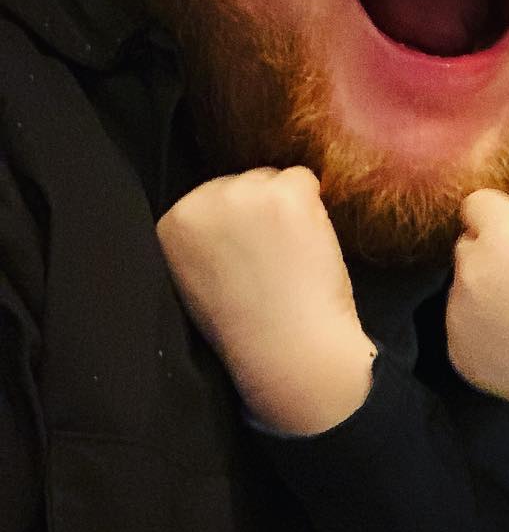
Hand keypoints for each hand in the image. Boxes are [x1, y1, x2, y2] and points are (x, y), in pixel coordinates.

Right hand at [156, 167, 374, 433]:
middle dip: (263, 212)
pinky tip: (308, 246)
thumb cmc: (249, 327)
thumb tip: (234, 211)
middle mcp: (196, 201)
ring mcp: (241, 195)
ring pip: (277, 179)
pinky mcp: (284, 195)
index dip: (239, 226)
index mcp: (169, 225)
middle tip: (273, 261)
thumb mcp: (199, 278)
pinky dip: (316, 209)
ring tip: (290, 258)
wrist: (287, 351)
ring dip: (291, 209)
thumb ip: (206, 238)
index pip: (212, 198)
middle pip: (244, 181)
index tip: (246, 260)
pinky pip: (307, 180)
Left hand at [448, 193, 508, 477]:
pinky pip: (463, 327)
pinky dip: (484, 332)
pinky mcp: (458, 354)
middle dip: (492, 253)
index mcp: (504, 237)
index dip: (501, 216)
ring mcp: (459, 317)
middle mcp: (471, 273)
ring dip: (486, 293)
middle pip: (467, 246)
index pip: (477, 203)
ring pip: (463, 288)